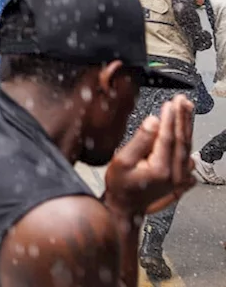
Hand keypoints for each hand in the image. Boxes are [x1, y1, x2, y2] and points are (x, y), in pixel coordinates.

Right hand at [104, 94, 195, 217]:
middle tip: (182, 100)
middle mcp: (175, 174)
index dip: (170, 118)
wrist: (127, 207)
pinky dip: (187, 139)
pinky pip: (187, 155)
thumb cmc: (121, 185)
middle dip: (182, 118)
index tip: (170, 103)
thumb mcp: (122, 161)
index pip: (168, 137)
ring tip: (186, 109)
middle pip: (182, 140)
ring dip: (187, 126)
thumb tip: (153, 122)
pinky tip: (187, 130)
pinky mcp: (181, 177)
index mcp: (161, 169)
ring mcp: (181, 177)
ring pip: (187, 146)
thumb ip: (140, 140)